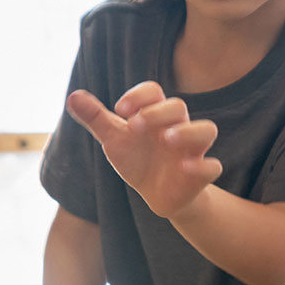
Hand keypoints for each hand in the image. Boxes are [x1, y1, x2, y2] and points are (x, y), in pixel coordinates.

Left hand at [66, 81, 221, 219]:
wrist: (157, 193)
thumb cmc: (137, 158)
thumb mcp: (114, 139)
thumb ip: (96, 118)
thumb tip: (73, 95)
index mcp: (155, 115)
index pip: (153, 92)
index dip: (138, 96)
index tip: (119, 110)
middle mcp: (177, 127)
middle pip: (178, 107)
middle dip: (157, 113)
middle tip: (134, 126)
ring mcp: (191, 150)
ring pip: (207, 130)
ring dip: (189, 131)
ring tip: (168, 139)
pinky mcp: (200, 174)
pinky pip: (212, 166)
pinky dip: (201, 165)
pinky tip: (183, 168)